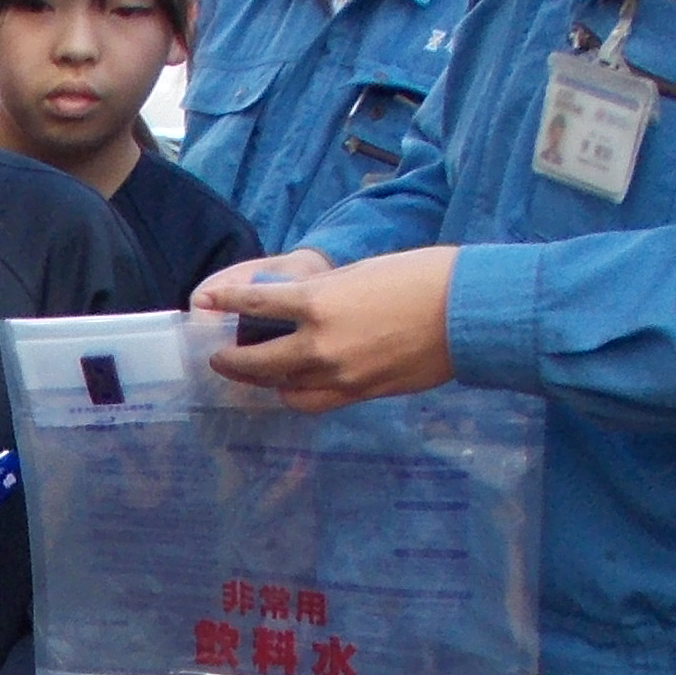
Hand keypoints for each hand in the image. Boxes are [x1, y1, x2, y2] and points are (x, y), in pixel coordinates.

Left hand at [202, 246, 458, 411]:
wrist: (468, 311)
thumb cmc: (421, 277)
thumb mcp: (359, 272)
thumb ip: (319, 291)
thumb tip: (291, 302)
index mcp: (318, 302)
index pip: (256, 303)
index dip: (226, 303)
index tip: (207, 303)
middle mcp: (321, 344)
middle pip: (257, 361)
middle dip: (231, 360)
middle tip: (217, 357)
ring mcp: (340, 375)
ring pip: (283, 388)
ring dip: (262, 383)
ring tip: (253, 375)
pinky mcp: (361, 393)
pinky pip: (314, 402)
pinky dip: (297, 395)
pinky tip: (292, 387)